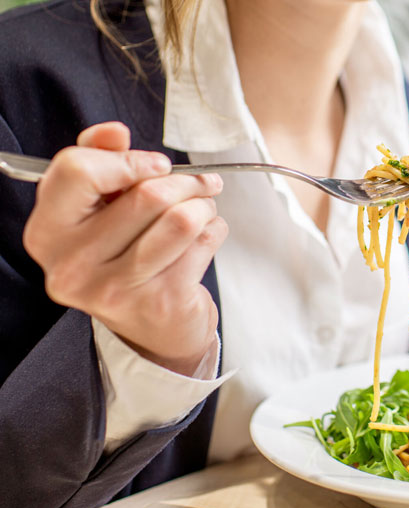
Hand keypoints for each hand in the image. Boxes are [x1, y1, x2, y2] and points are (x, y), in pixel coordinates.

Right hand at [23, 122, 227, 375]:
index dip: (128, 159)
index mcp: (48, 232)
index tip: (156, 165)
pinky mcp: (160, 301)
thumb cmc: (124, 256)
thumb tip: (114, 131)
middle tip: (200, 183)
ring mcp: (117, 288)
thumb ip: (99, 160)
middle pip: (146, 195)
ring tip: (203, 207)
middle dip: (184, 181)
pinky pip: (203, 243)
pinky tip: (206, 236)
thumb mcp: (97, 208)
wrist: (152, 328)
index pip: (78, 171)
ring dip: (203, 205)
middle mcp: (73, 264)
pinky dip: (215, 230)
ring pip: (181, 219)